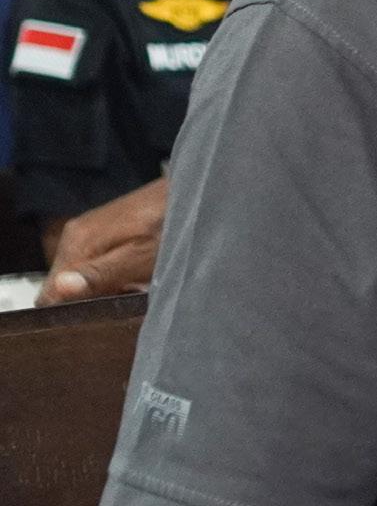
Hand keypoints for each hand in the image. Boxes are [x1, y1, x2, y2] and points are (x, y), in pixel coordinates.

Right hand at [40, 177, 168, 301]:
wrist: (197, 193)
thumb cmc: (173, 226)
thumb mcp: (141, 258)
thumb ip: (99, 275)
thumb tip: (60, 289)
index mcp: (76, 243)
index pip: (49, 293)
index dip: (71, 310)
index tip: (98, 312)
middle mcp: (74, 235)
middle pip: (65, 286)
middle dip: (90, 299)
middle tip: (125, 296)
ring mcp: (88, 231)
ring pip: (82, 277)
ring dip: (104, 289)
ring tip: (135, 285)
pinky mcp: (104, 231)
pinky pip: (96, 264)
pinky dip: (114, 275)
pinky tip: (137, 275)